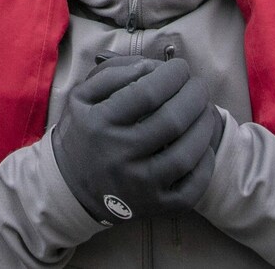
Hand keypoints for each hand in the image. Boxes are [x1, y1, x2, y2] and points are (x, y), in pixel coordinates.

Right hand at [52, 55, 216, 223]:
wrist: (69, 189)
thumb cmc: (82, 134)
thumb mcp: (82, 97)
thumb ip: (112, 74)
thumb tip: (150, 66)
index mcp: (101, 124)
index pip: (147, 93)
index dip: (172, 75)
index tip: (180, 67)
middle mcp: (120, 156)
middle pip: (172, 121)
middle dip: (194, 95)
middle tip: (197, 85)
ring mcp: (138, 186)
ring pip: (185, 155)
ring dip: (204, 125)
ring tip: (205, 109)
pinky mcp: (154, 208)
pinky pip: (191, 189)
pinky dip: (205, 164)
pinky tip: (202, 144)